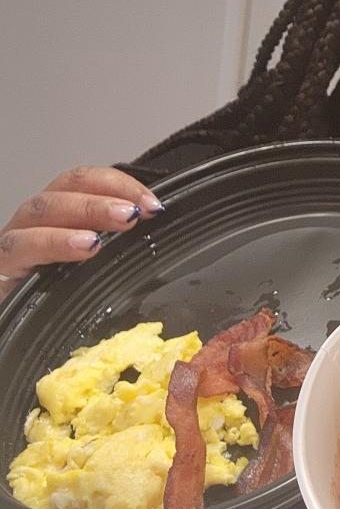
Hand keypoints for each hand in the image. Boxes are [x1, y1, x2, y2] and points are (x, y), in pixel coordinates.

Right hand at [0, 166, 163, 289]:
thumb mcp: (91, 267)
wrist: (10, 326)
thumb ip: (118, 247)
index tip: (152, 205)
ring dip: (85, 212)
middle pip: (66, 187)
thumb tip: (155, 231)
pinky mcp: (4, 263)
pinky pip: (21, 245)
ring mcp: (17, 239)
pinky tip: (84, 246)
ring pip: (43, 209)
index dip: (121, 185)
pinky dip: (54, 242)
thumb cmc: (53, 294)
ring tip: (118, 222)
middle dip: (107, 194)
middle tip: (136, 212)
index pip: (88, 181)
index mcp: (61, 214)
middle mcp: (38, 219)